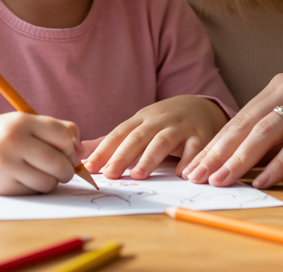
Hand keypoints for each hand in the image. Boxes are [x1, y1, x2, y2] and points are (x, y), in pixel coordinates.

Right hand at [0, 112, 82, 194]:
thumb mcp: (22, 123)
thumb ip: (53, 130)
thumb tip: (81, 152)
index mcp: (23, 121)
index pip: (64, 135)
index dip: (72, 147)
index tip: (68, 152)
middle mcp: (14, 141)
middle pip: (60, 162)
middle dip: (66, 170)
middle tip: (60, 169)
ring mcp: (7, 165)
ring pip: (49, 181)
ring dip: (50, 181)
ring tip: (38, 173)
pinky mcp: (2, 185)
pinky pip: (34, 191)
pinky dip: (35, 188)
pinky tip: (23, 179)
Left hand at [84, 95, 228, 179]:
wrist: (201, 107)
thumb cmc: (162, 122)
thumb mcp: (137, 126)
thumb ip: (111, 142)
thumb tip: (80, 154)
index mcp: (141, 119)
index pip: (119, 134)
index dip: (104, 150)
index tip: (88, 167)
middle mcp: (160, 121)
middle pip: (139, 136)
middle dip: (123, 155)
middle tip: (109, 174)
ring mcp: (181, 127)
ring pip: (164, 140)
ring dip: (151, 157)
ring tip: (138, 175)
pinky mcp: (201, 136)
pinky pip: (196, 148)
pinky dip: (189, 160)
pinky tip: (182, 174)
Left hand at [182, 73, 282, 188]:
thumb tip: (251, 161)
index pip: (240, 118)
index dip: (215, 143)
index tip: (194, 165)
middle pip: (245, 123)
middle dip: (216, 151)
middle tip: (194, 175)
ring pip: (266, 131)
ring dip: (240, 158)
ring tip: (220, 180)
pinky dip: (279, 164)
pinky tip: (263, 180)